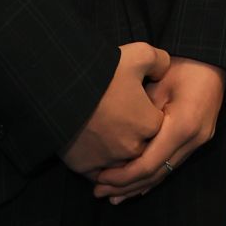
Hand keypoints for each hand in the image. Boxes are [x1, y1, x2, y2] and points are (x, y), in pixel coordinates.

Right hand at [61, 42, 169, 175]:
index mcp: (149, 124)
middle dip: (135, 133)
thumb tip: (164, 71)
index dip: (148, 112)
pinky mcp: (85, 166)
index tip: (137, 102)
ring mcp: (108, 160)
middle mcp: (132, 148)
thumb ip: (160, 62)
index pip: (158, 124)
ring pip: (120, 161)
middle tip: (120, 115)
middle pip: (141, 145)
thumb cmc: (104, 71)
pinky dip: (97, 163)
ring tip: (107, 130)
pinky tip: (94, 146)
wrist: (61, 87)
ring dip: (117, 150)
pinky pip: (97, 172)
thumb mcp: (140, 54)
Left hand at [92, 57, 225, 201]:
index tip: (100, 177)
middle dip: (127, 186)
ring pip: (165, 173)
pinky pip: (172, 164)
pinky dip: (153, 176)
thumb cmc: (182, 67)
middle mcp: (193, 139)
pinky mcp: (198, 140)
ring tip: (113, 195)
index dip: (123, 176)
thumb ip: (138, 117)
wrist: (212, 60)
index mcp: (182, 126)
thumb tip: (116, 141)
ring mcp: (198, 141)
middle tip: (99, 191)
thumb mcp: (155, 87)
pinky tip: (136, 187)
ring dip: (139, 185)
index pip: (149, 164)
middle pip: (157, 174)